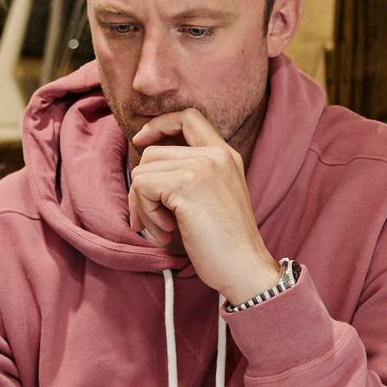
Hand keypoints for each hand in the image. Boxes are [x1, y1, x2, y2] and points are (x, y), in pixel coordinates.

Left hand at [127, 109, 280, 305]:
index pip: (188, 117)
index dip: (159, 125)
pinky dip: (145, 214)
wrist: (245, 268)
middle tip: (154, 222)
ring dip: (143, 207)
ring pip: (142, 171)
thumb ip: (189, 177)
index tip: (141, 142)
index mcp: (225, 155)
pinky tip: (166, 232)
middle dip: (142, 190)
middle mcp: (215, 155)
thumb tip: (141, 173)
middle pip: (153, 153)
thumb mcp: (212, 199)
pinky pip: (142, 186)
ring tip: (165, 230)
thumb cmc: (226, 244)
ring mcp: (202, 167)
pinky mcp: (186, 184)